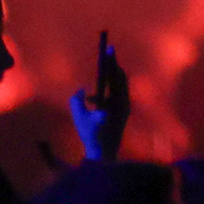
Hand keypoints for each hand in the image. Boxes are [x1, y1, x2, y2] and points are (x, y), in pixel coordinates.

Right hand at [70, 30, 131, 162]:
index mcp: (116, 102)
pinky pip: (118, 95)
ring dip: (108, 81)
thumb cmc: (90, 135)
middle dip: (113, 67)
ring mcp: (126, 108)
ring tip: (95, 88)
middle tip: (106, 56)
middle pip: (121, 78)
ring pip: (120, 87)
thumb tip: (82, 90)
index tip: (109, 49)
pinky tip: (93, 100)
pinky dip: (108, 92)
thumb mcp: (79, 117)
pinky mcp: (124, 113)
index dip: (111, 62)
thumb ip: (77, 100)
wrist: (104, 154)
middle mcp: (125, 103)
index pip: (115, 77)